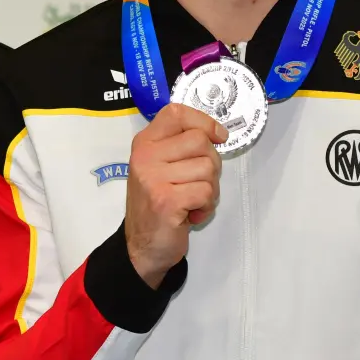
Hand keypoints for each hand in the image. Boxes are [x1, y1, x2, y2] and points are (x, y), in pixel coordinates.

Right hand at [124, 103, 226, 288]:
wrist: (142, 247)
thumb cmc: (158, 204)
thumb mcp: (160, 167)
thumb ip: (179, 146)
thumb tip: (217, 133)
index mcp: (145, 143)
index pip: (176, 112)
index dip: (203, 121)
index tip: (217, 136)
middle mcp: (145, 156)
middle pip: (200, 141)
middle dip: (211, 164)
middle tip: (198, 183)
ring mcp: (153, 178)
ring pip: (208, 168)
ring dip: (210, 189)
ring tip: (192, 201)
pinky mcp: (166, 201)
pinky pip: (206, 192)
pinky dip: (206, 206)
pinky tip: (191, 214)